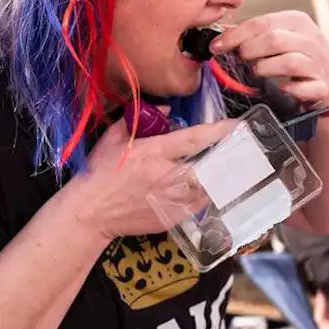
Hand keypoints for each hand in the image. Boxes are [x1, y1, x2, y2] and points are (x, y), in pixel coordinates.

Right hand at [68, 115, 236, 240]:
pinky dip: (205, 198)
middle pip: (209, 168)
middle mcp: (167, 177)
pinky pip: (198, 208)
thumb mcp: (115, 137)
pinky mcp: (171, 219)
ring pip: (208, 190)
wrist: (91, 211)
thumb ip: (141, 119)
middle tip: (238, 152)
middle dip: (226, 160)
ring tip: (229, 171)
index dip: (218, 131)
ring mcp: (171, 201)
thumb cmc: (101, 171)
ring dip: (218, 180)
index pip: (194, 139)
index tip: (237, 126)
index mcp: (155, 153)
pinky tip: (207, 191)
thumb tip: (167, 110)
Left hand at [212, 10, 328, 107]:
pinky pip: (310, 87)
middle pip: (275, 40)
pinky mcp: (322, 86)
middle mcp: (309, 39)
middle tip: (240, 59)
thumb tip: (223, 35)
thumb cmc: (300, 52)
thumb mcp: (282, 35)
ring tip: (257, 72)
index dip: (236, 35)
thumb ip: (255, 34)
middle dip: (250, 50)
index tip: (217, 46)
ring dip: (267, 68)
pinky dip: (295, 90)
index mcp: (296, 21)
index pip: (262, 22)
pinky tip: (284, 90)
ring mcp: (318, 63)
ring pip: (290, 62)